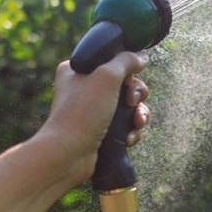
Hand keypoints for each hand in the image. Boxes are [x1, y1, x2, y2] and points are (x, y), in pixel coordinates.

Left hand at [36, 51, 151, 185]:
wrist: (69, 155)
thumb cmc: (82, 113)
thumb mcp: (107, 77)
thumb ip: (127, 61)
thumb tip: (142, 56)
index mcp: (78, 69)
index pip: (112, 60)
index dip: (127, 70)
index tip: (129, 79)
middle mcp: (84, 88)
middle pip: (125, 84)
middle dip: (136, 95)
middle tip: (132, 102)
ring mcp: (92, 111)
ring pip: (129, 106)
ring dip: (138, 114)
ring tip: (136, 123)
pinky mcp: (100, 131)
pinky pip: (125, 126)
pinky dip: (131, 131)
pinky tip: (127, 138)